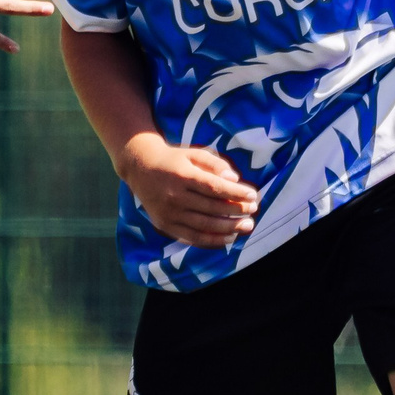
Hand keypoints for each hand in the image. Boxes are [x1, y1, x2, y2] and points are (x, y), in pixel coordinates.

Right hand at [119, 135, 258, 248]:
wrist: (140, 168)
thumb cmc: (174, 160)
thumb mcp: (193, 154)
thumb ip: (215, 164)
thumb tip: (234, 178)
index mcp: (182, 175)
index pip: (214, 187)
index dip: (235, 193)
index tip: (253, 195)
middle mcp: (174, 196)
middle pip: (211, 208)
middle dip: (236, 211)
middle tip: (253, 210)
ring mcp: (169, 213)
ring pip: (204, 226)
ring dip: (229, 228)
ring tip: (247, 226)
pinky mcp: (165, 225)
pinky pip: (192, 238)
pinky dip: (213, 241)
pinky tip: (229, 238)